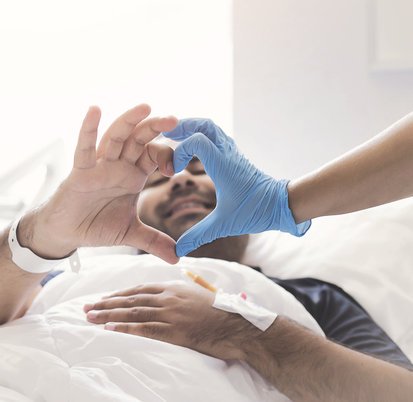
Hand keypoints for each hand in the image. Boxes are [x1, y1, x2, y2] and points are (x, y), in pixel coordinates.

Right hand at [21, 104, 179, 263]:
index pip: (153, 155)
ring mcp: (99, 165)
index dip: (167, 156)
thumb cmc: (95, 225)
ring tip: (144, 107)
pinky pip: (84, 148)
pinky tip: (94, 110)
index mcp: (133, 175)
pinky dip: (88, 129)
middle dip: (154, 128)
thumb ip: (154, 241)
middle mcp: (118, 165)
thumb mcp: (130, 234)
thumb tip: (177, 258)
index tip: (176, 169)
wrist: (67, 234)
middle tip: (173, 119)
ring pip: (115, 137)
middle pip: (138, 139)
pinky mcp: (80, 171)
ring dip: (129, 121)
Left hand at [84, 281, 251, 359]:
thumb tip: (171, 296)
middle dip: (106, 303)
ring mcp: (171, 313)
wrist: (242, 326)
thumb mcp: (200, 296)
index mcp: (174, 287)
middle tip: (86, 307)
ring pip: (133, 312)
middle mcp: (169, 297)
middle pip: (131, 299)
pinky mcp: (175, 330)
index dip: (119, 294)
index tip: (104, 298)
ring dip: (108, 315)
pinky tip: (109, 329)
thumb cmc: (224, 313)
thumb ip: (182, 295)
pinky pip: (145, 328)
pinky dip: (125, 328)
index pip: (139, 289)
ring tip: (90, 317)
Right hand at [161, 118, 310, 256]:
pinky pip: (216, 137)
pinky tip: (192, 149)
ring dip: (192, 128)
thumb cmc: (255, 211)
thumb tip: (178, 252)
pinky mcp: (235, 157)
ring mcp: (232, 153)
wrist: (282, 205)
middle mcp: (227, 153)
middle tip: (166, 135)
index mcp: (223, 165)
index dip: (179, 150)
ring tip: (174, 137)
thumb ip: (198, 235)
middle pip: (204, 124)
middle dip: (183, 126)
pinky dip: (201, 136)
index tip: (173, 170)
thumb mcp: (224, 224)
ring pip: (211, 128)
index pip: (197, 140)